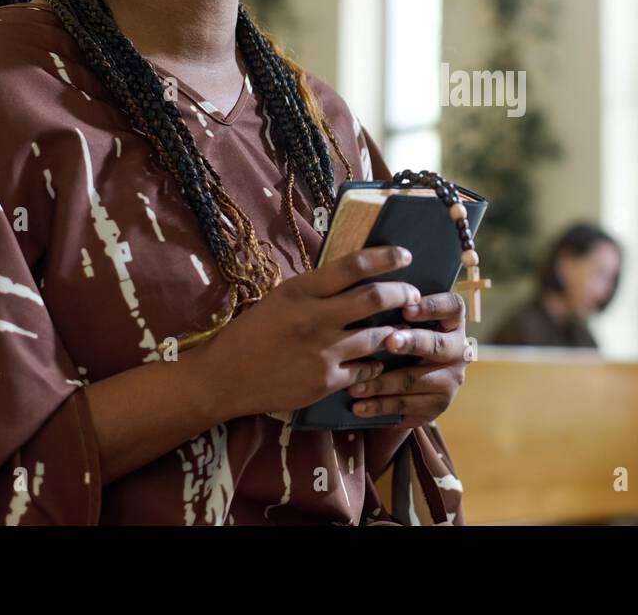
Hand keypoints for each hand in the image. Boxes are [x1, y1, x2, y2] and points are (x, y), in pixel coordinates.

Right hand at [194, 245, 422, 422]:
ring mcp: (323, 352)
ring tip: (401, 327)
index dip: (386, 257)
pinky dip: (375, 364)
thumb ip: (316, 289)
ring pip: (377, 336)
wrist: (224, 378)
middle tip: (413, 294)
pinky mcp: (326, 382)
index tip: (405, 254)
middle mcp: (315, 318)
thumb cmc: (252, 332)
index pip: (353, 265)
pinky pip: (367, 369)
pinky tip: (376, 361)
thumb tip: (355, 275)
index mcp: (302, 290)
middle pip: (375, 299)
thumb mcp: (281, 298)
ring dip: (394, 331)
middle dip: (402, 293)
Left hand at [347, 290, 467, 428]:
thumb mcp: (401, 321)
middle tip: (388, 342)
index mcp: (452, 322)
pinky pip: (407, 406)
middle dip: (411, 343)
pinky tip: (358, 406)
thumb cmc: (398, 339)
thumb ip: (393, 308)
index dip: (432, 306)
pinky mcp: (437, 406)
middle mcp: (458, 350)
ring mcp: (450, 381)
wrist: (408, 386)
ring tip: (355, 385)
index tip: (407, 307)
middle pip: (437, 345)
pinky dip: (380, 406)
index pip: (453, 306)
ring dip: (383, 383)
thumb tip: (367, 288)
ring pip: (416, 380)